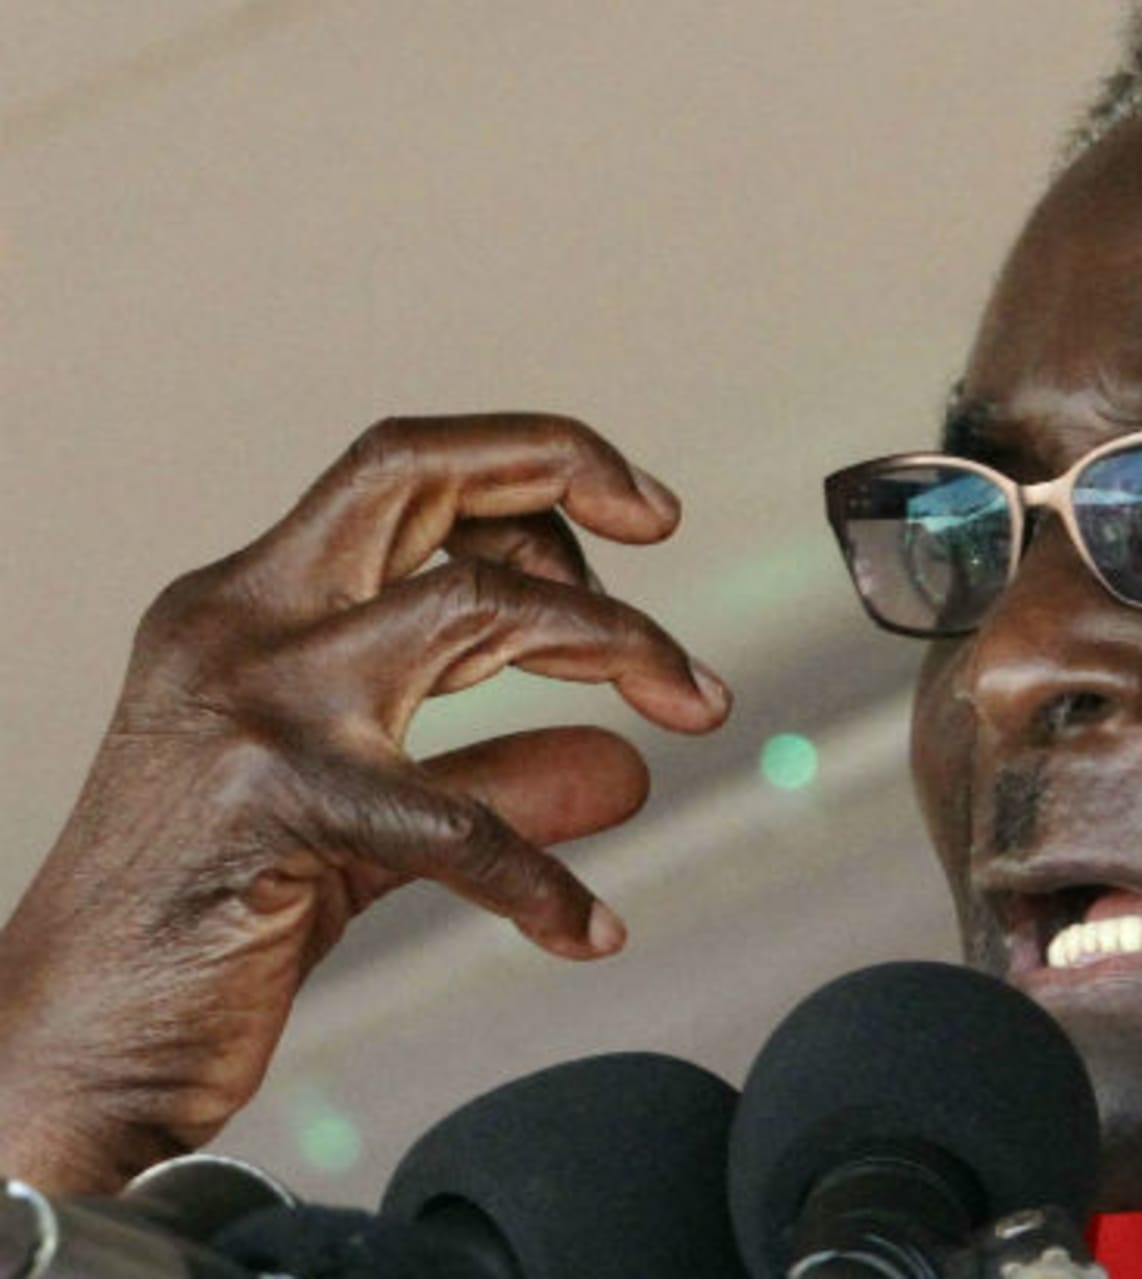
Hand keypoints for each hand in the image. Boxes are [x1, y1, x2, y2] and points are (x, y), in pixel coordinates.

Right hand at [0, 414, 729, 1192]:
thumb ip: (494, 775)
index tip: (638, 515)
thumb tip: (628, 769)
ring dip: (617, 640)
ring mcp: (255, 704)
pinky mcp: (276, 806)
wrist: (67, 1045)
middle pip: (417, 473)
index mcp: (250, 604)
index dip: (529, 466)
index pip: (402, 474)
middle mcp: (243, 622)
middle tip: (666, 528)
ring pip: (474, 605)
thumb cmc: (205, 920)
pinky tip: (591, 928)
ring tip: (697, 706)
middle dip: (564, 468)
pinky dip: (544, 875)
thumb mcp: (370, 821)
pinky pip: (460, 819)